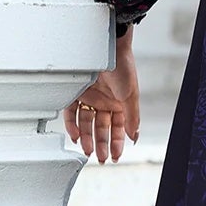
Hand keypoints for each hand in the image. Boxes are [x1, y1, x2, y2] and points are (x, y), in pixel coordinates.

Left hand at [63, 30, 139, 162]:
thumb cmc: (123, 67)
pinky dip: (73, 125)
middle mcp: (104, 102)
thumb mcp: (131, 95)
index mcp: (119, 103)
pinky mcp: (75, 92)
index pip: (118, 128)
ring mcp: (89, 97)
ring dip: (87, 138)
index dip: (117, 142)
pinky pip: (71, 113)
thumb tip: (134, 137)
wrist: (109, 47)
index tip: (116, 156)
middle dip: (102, 144)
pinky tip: (75, 136)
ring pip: (86, 123)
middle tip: (101, 158)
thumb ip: (132, 117)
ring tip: (87, 151)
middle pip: (101, 128)